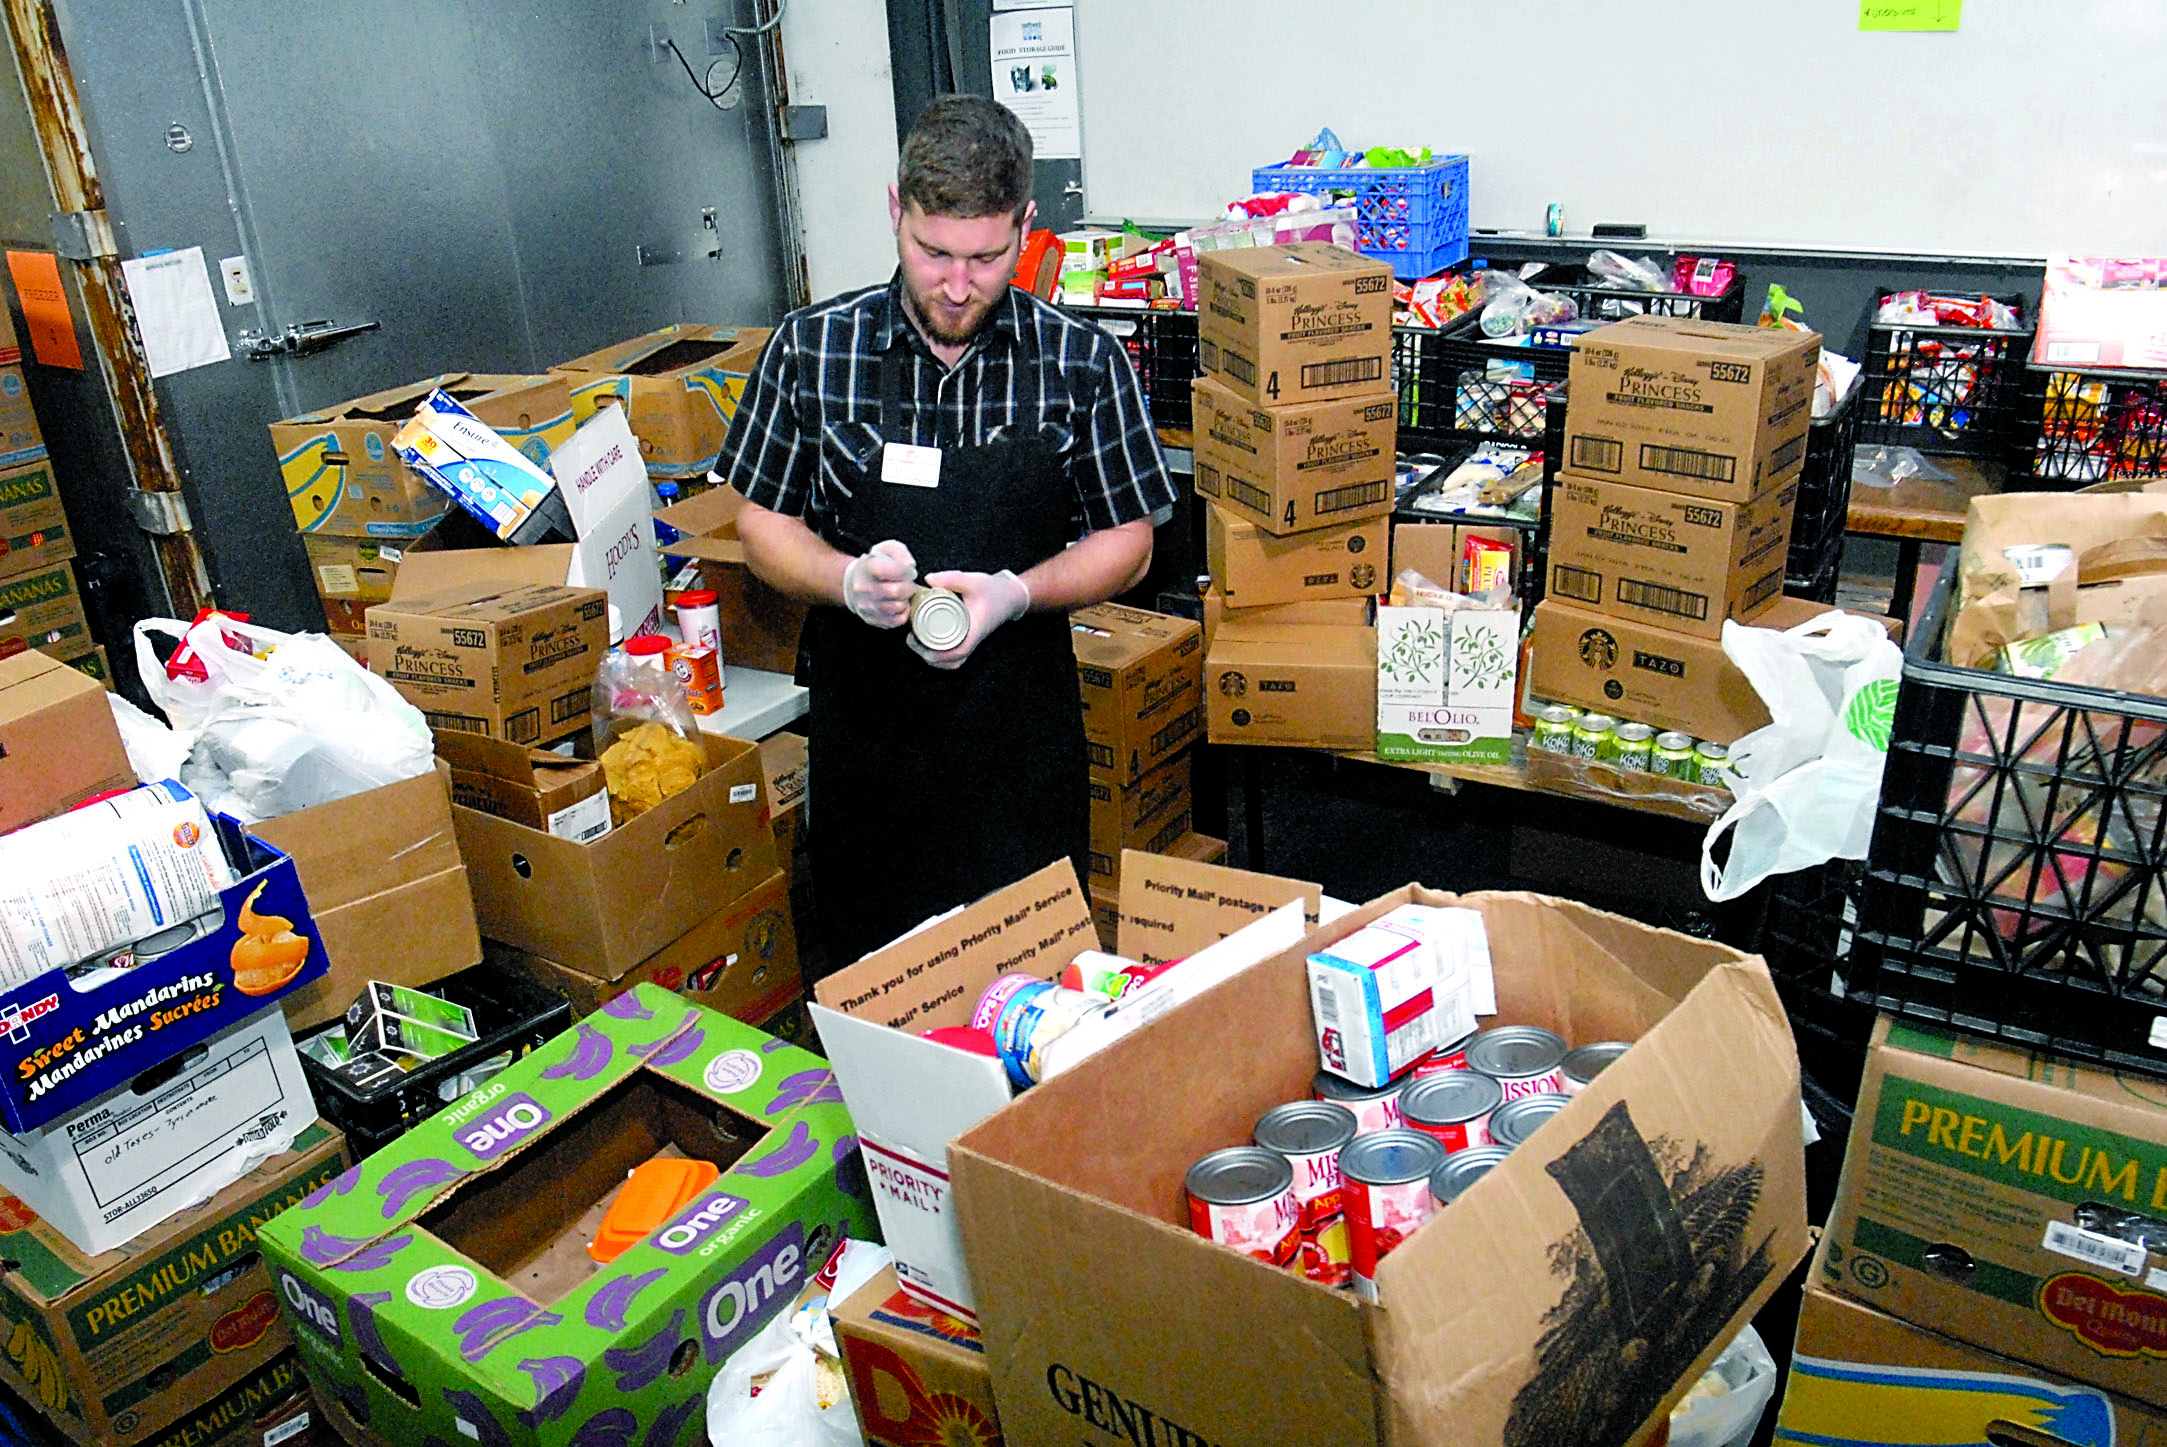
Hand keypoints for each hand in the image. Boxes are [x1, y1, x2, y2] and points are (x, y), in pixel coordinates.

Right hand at [842, 540, 916, 627]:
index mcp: (867, 568)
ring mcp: (866, 606)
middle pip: (896, 591)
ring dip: (905, 600)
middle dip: (908, 587)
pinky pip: (896, 620)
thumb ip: (900, 553)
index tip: (908, 571)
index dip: (907, 571)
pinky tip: (898, 603)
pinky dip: (903, 612)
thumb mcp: (886, 550)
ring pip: (897, 607)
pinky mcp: (872, 619)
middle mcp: (863, 588)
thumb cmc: (874, 565)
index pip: (894, 570)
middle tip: (907, 583)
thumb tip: (909, 566)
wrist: (854, 582)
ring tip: (901, 593)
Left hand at [908, 569, 1029, 668]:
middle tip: (910, 640)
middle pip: (951, 660)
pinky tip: (927, 649)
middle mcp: (973, 639)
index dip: (938, 654)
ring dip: (934, 659)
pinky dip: (941, 658)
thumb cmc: (993, 590)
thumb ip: (951, 578)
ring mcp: (971, 642)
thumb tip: (927, 580)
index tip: (919, 644)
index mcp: (975, 629)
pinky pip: (954, 657)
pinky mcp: (968, 640)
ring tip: (916, 644)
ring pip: (953, 661)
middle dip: (928, 656)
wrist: (1010, 596)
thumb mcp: (972, 581)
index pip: (959, 651)